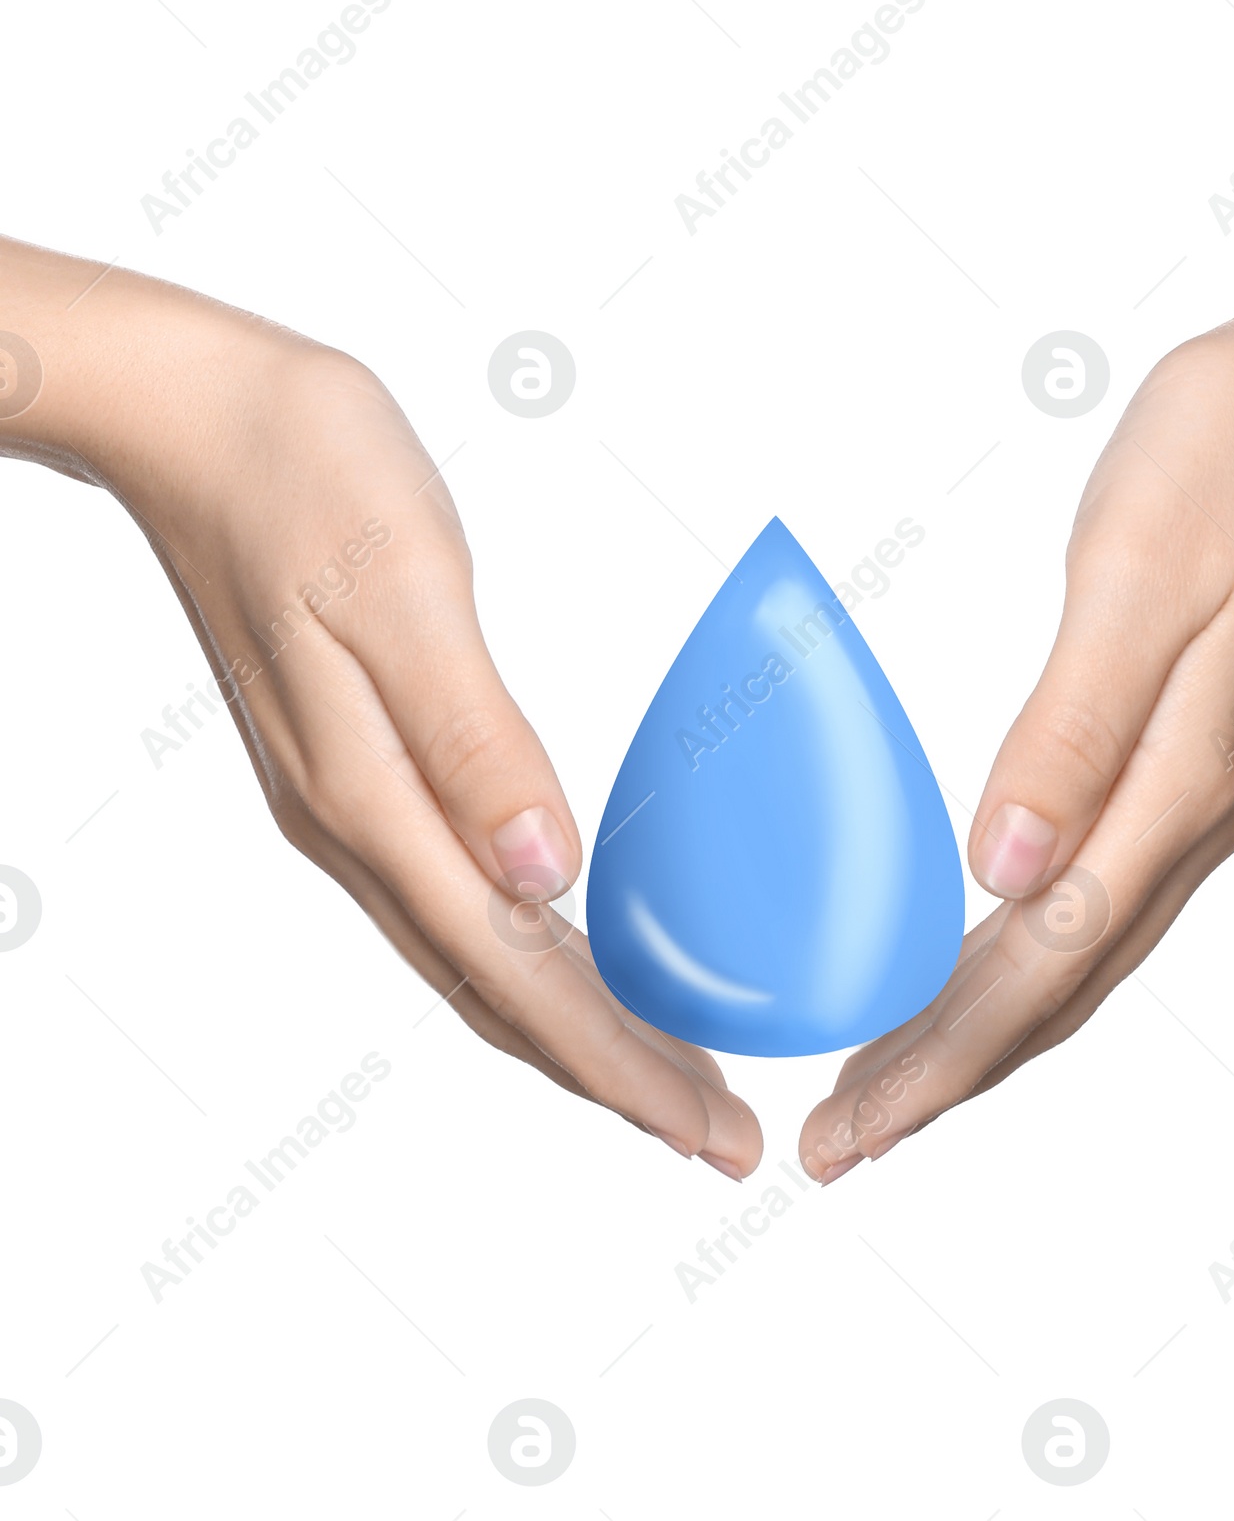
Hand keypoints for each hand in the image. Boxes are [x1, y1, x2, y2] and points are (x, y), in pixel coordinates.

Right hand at [0, 237, 759, 1179]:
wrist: (195, 418)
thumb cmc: (304, 473)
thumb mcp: (402, 584)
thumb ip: (473, 737)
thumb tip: (547, 877)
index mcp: (372, 794)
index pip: (515, 972)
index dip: (614, 1061)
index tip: (702, 1127)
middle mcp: (356, 823)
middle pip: (501, 994)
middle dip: (613, 1075)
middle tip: (715, 1136)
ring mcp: (349, 803)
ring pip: (477, 960)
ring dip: (574, 1029)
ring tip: (664, 1076)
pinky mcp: (358, 769)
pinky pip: (456, 904)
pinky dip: (530, 962)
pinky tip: (571, 961)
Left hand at [799, 183, 1233, 1180]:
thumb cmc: (1230, 459)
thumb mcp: (1139, 577)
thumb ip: (1071, 729)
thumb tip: (999, 872)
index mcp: (1170, 783)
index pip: (1035, 963)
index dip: (937, 1057)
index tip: (850, 1129)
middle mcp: (1187, 813)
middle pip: (1052, 988)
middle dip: (942, 1073)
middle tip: (841, 1142)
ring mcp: (1194, 792)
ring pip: (1074, 955)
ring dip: (982, 1030)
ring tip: (894, 1082)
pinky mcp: (1186, 758)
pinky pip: (1094, 899)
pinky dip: (1024, 960)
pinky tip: (985, 960)